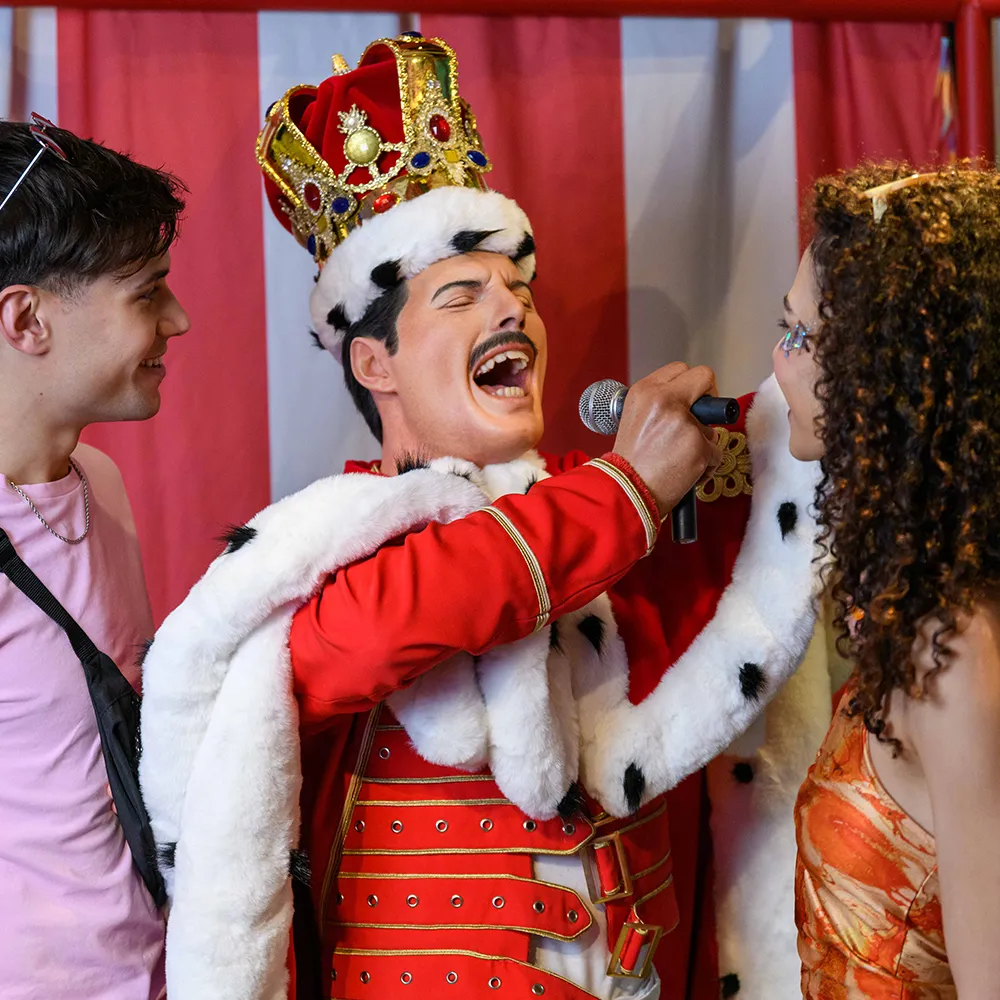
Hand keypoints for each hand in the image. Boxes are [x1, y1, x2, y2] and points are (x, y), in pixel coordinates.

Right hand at [612, 362, 722, 516]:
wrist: (626, 491)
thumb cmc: (630, 462)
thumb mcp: (635, 418)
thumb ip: (660, 404)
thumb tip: (689, 403)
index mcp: (646, 391)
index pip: (681, 369)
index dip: (691, 385)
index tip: (693, 400)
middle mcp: (664, 400)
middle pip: (704, 377)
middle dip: (710, 397)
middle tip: (703, 418)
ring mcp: (684, 423)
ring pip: (712, 426)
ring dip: (703, 443)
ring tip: (679, 459)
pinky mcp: (699, 446)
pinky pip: (716, 452)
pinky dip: (705, 466)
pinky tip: (685, 473)